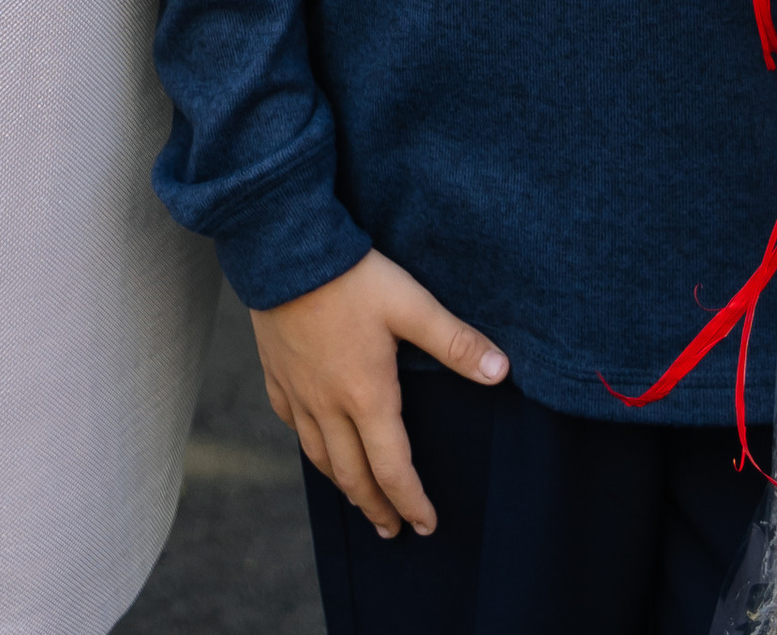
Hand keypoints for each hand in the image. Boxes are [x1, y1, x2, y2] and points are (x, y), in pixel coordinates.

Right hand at [249, 248, 506, 540]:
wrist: (283, 247)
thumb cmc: (350, 277)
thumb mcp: (410, 304)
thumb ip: (454, 341)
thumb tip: (501, 370)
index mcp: (366, 397)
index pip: (393, 469)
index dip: (412, 502)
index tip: (426, 524)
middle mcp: (328, 406)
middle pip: (352, 476)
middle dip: (377, 508)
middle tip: (392, 530)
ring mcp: (298, 392)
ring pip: (318, 456)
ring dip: (342, 485)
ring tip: (357, 498)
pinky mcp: (275, 372)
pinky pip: (290, 422)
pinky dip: (307, 443)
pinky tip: (314, 441)